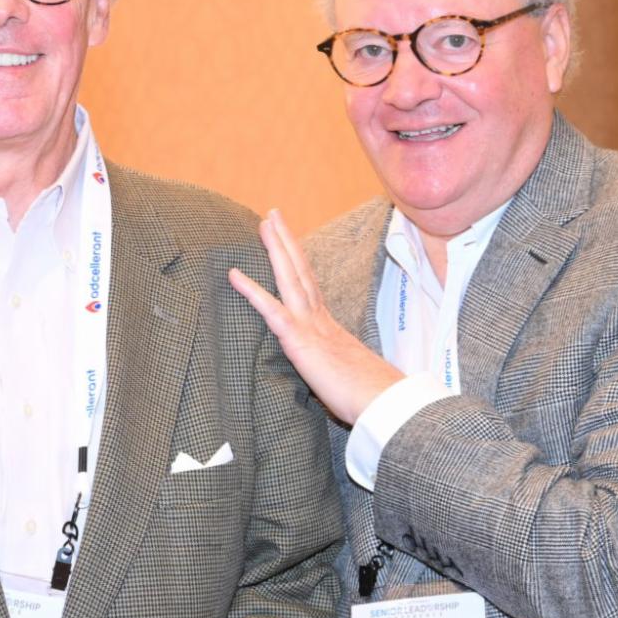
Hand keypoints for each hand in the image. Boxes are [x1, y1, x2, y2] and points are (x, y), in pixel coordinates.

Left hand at [229, 209, 403, 424]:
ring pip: (290, 277)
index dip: (298, 262)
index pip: (310, 286)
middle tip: (273, 215)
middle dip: (286, 241)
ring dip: (275, 248)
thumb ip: (334, 368)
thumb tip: (334, 375)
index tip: (289, 241)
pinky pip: (271, 310)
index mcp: (329, 326)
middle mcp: (320, 318)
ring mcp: (310, 326)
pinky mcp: (300, 340)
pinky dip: (251, 290)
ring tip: (264, 223)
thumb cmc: (369, 395)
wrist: (384, 402)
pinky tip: (233, 274)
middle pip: (301, 270)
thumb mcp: (346, 376)